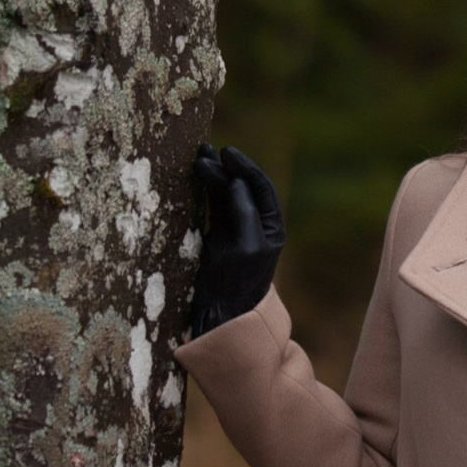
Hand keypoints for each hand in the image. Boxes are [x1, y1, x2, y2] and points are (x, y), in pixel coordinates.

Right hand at [189, 145, 283, 336]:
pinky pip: (212, 207)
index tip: (226, 152)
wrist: (221, 316)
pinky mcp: (217, 237)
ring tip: (197, 157)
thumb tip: (238, 182)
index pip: (260, 188)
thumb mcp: (246, 248)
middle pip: (241, 187)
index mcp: (272, 227)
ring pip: (225, 194)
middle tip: (202, 151)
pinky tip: (195, 178)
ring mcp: (235, 230)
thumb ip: (245, 214)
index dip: (244, 167)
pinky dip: (204, 191)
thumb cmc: (238, 284)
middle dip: (224, 168)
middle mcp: (255, 225)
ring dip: (212, 175)